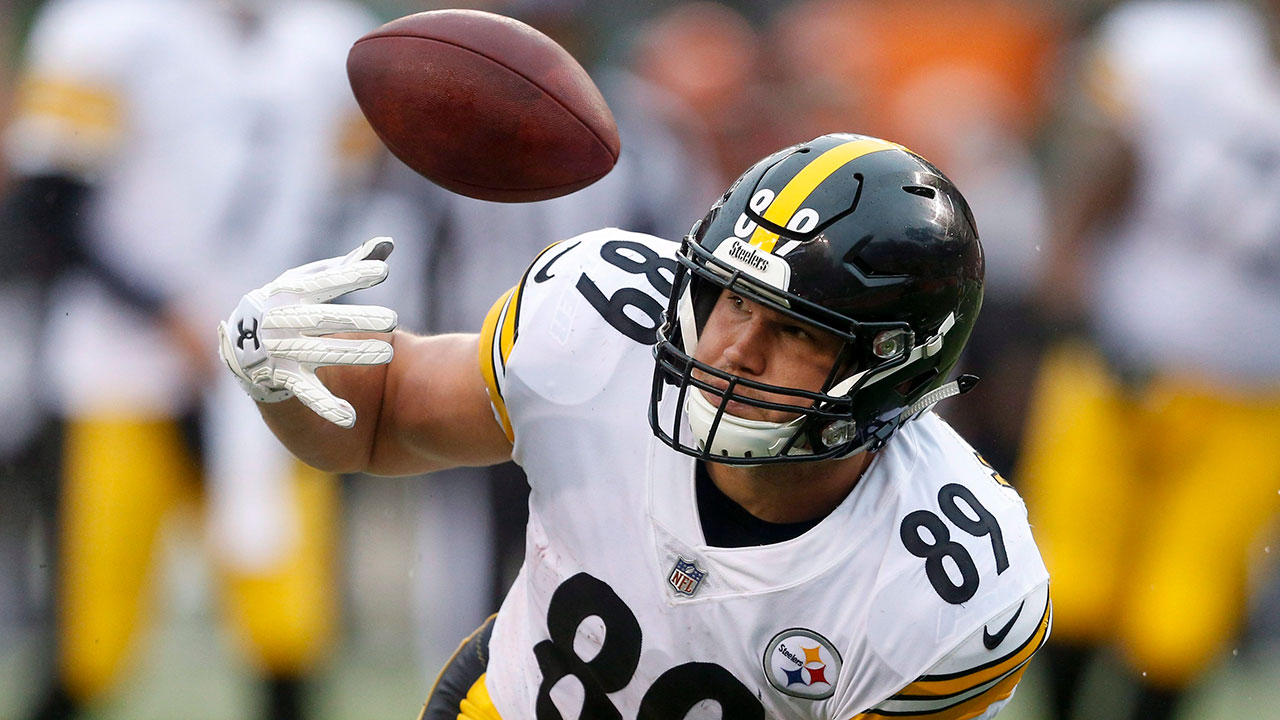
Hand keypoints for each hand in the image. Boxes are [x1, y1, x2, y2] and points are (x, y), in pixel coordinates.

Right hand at [218, 237, 397, 427]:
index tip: (384, 271)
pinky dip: (326, 406)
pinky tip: (350, 418)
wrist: (244, 348)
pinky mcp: (277, 383)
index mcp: (288, 293)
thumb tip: (387, 243)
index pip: (322, 282)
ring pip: (317, 354)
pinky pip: (305, 395)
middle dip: (356, 319)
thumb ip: (347, 266)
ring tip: (388, 353)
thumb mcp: (313, 284)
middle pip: (321, 319)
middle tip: (393, 319)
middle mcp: (279, 320)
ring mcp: (277, 352)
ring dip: (351, 354)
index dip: (351, 276)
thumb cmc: (289, 307)